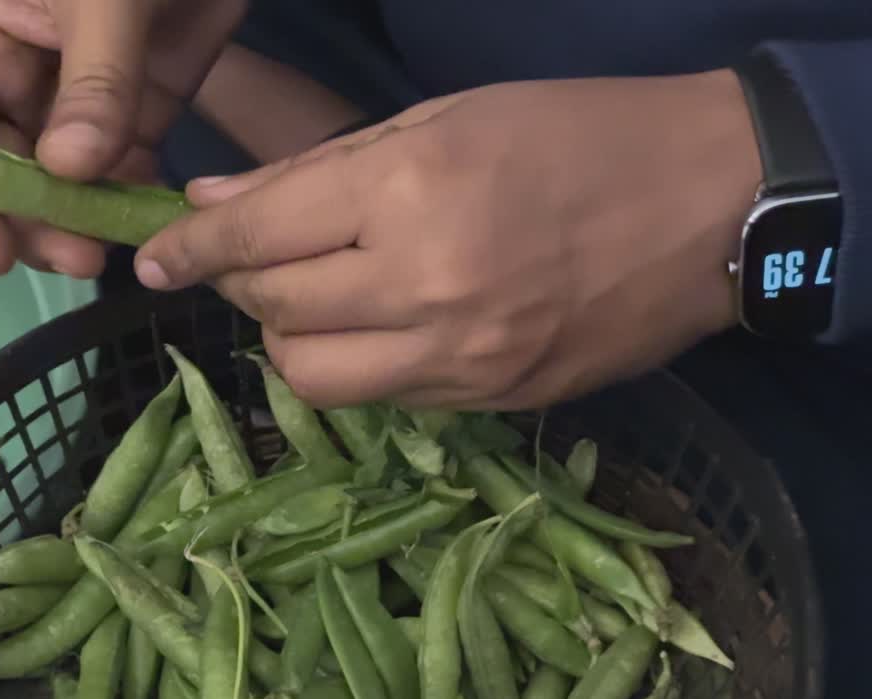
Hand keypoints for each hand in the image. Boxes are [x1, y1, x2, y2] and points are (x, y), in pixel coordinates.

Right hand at [0, 0, 247, 277]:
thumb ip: (91, 82)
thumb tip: (69, 173)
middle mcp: (16, 70)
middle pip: (4, 168)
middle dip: (31, 220)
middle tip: (76, 259)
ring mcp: (77, 94)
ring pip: (60, 180)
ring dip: (78, 221)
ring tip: (106, 253)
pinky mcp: (136, 107)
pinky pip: (120, 169)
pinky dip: (126, 201)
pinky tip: (144, 226)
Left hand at [134, 70, 761, 410]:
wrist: (715, 204)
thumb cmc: (578, 132)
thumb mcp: (442, 120)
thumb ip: (319, 168)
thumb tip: (215, 204)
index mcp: (410, 195)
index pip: (257, 237)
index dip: (191, 248)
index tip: (155, 258)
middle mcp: (427, 290)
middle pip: (276, 314)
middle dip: (243, 284)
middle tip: (257, 257)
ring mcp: (464, 361)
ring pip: (315, 379)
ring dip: (292, 337)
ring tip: (319, 298)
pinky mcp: (496, 404)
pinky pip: (386, 399)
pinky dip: (361, 362)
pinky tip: (385, 323)